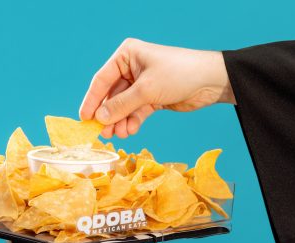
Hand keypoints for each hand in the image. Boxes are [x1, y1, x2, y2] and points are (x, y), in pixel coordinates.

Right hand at [79, 38, 234, 138]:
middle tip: (101, 133)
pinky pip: (135, 112)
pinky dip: (131, 122)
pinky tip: (130, 131)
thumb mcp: (147, 90)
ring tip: (118, 135)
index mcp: (126, 55)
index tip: (84, 119)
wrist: (210, 81)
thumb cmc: (178, 74)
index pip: (102, 79)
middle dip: (108, 115)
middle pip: (111, 95)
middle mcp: (131, 68)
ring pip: (123, 106)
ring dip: (119, 121)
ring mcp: (142, 84)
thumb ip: (122, 105)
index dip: (92, 100)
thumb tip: (100, 118)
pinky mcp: (152, 98)